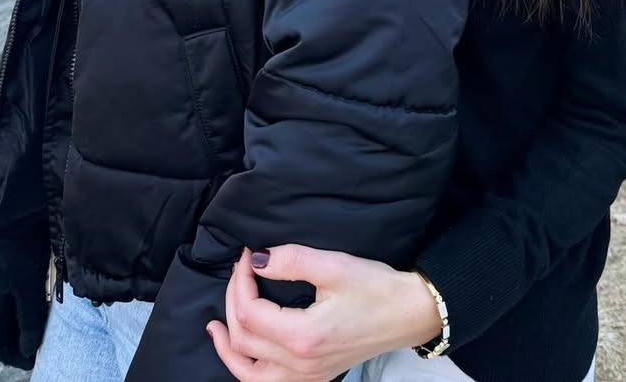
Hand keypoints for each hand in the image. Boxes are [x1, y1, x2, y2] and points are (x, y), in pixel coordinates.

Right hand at [0, 219, 50, 369]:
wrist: (19, 209)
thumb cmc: (23, 249)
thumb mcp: (29, 287)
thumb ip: (29, 319)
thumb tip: (28, 350)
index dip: (10, 356)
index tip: (30, 363)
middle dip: (16, 342)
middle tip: (37, 349)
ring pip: (6, 311)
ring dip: (21, 324)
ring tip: (41, 330)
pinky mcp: (6, 265)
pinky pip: (12, 296)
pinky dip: (24, 307)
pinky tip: (40, 305)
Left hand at [207, 246, 441, 381]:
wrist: (409, 313)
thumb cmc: (375, 287)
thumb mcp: (334, 265)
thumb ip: (291, 261)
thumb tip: (257, 259)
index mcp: (304, 337)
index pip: (250, 313)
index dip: (240, 281)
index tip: (247, 255)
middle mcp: (301, 365)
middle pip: (244, 340)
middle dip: (233, 302)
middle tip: (240, 272)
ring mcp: (308, 377)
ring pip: (249, 374)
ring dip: (229, 348)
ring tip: (215, 326)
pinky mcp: (315, 378)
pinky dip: (248, 368)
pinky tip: (244, 350)